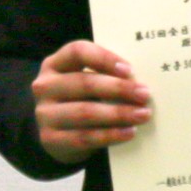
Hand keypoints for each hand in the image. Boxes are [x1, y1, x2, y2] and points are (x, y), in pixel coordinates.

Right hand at [32, 40, 150, 165]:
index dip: (104, 58)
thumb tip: (139, 80)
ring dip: (118, 113)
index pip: (77, 52)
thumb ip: (104, 75)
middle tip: (145, 94)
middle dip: (119, 88)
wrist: (56, 135)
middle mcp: (45, 86)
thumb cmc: (78, 100)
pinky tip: (129, 132)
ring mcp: (45, 113)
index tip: (130, 69)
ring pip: (86, 112)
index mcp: (54, 64)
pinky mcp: (50, 139)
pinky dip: (110, 135)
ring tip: (143, 115)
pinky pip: (84, 137)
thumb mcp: (84, 82)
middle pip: (84, 83)